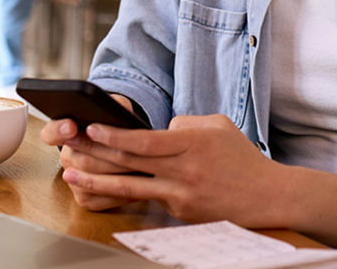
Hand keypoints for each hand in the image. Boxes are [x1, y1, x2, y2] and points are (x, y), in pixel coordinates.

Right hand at [39, 95, 142, 210]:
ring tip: (142, 165)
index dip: (60, 130)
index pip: (51, 133)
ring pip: (93, 181)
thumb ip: (112, 105)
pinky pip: (102, 199)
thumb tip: (116, 110)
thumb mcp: (115, 108)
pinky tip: (141, 183)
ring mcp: (73, 180)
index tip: (72, 126)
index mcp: (66, 132)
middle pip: (82, 160)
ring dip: (119, 174)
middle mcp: (67, 158)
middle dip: (109, 156)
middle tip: (131, 150)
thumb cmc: (118, 124)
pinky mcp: (85, 198)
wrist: (123, 147)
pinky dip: (123, 193)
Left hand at [59, 114, 288, 226]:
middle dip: (95, 152)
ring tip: (71, 172)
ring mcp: (180, 195)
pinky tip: (105, 186)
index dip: (114, 135)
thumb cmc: (242, 158)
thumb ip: (185, 124)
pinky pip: (149, 198)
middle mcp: (183, 171)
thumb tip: (158, 130)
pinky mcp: (181, 212)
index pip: (144, 140)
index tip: (91, 127)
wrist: (267, 197)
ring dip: (96, 179)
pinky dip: (126, 191)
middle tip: (69, 145)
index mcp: (192, 144)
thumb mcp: (218, 126)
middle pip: (130, 162)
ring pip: (130, 187)